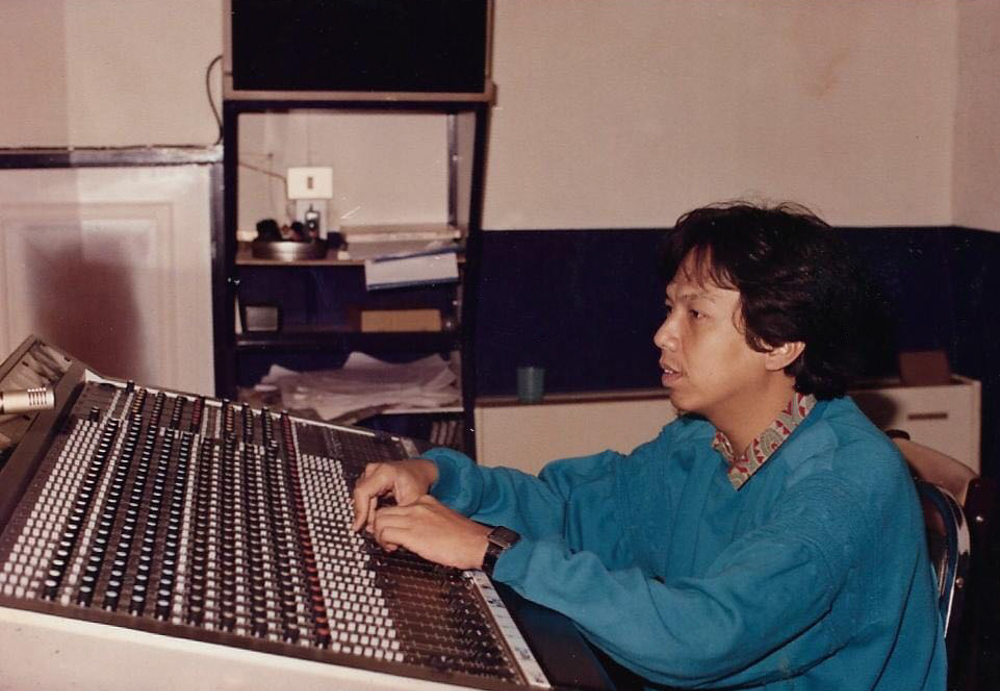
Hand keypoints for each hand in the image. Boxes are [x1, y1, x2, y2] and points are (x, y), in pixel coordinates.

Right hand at [351, 458, 438, 532]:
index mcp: (385, 472)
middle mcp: (375, 470)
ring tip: (373, 525)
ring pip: (360, 496)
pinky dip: (367, 506)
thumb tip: (377, 530)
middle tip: (370, 529)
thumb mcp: (410, 501)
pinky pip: (363, 494)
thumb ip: (395, 515)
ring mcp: (370, 472)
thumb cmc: (417, 482)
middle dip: (363, 514)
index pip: (363, 492)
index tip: (359, 526)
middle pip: (360, 495)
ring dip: (365, 511)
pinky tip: (373, 517)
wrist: (419, 471)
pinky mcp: (369, 477)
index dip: (360, 511)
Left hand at [368, 495, 490, 569]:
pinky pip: (385, 532)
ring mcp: (415, 518)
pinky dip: (384, 542)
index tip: (391, 531)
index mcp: (426, 502)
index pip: (396, 505)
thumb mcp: (443, 522)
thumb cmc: (465, 539)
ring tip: (389, 545)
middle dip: (379, 527)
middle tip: (385, 540)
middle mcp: (418, 506)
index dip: (389, 520)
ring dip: (380, 535)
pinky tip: (393, 548)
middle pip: (383, 511)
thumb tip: (412, 533)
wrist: (478, 544)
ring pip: (380, 520)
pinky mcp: (413, 533)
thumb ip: (426, 523)